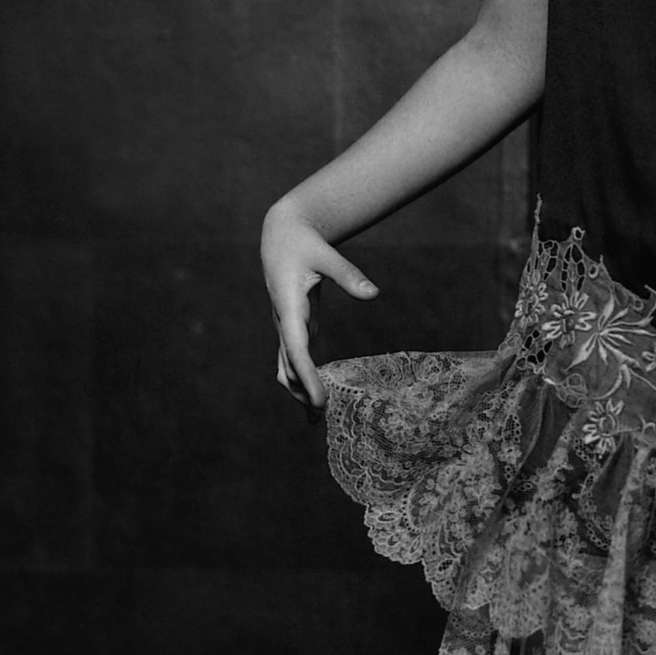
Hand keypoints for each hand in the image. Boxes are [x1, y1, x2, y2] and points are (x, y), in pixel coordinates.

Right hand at [261, 199, 378, 413]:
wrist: (281, 235)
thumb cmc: (304, 243)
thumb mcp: (326, 254)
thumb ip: (349, 274)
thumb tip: (374, 294)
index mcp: (288, 306)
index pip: (297, 349)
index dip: (307, 377)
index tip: (319, 401)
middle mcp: (283, 321)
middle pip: (289, 365)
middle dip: (302, 391)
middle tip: (321, 418)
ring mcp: (286, 326)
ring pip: (286, 366)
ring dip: (299, 390)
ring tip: (316, 419)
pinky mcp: (294, 326)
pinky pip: (294, 358)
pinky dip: (302, 378)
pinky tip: (314, 397)